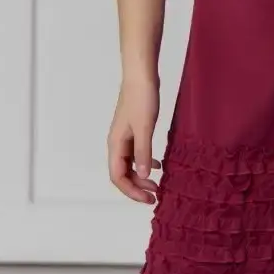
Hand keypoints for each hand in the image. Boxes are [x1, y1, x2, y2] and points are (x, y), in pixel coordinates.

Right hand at [107, 76, 161, 203]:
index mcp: (115, 144)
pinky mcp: (133, 129)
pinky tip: (158, 164)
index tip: (148, 199)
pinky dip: (145, 161)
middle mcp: (117, 142)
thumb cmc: (141, 98)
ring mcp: (125, 136)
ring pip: (130, 164)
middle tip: (155, 195)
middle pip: (122, 173)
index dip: (131, 191)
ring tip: (158, 184)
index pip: (117, 177)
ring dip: (142, 175)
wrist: (141, 75)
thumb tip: (143, 176)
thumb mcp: (144, 127)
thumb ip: (143, 152)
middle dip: (137, 187)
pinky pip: (136, 152)